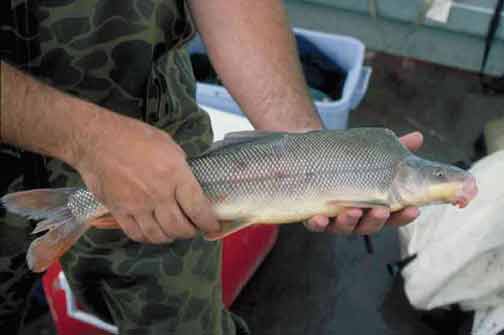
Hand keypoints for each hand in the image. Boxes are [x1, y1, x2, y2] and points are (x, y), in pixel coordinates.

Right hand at [75, 112, 220, 243]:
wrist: (96, 140)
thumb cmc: (134, 136)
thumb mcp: (168, 145)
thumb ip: (181, 168)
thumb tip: (189, 185)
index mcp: (175, 175)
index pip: (198, 208)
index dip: (208, 223)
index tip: (212, 226)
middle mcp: (158, 194)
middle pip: (179, 228)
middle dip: (190, 232)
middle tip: (192, 228)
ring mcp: (137, 205)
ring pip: (159, 235)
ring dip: (170, 236)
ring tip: (173, 230)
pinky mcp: (119, 211)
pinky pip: (137, 234)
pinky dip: (148, 237)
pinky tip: (152, 231)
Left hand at [304, 131, 423, 234]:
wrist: (311, 156)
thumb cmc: (348, 161)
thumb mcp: (371, 154)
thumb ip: (395, 149)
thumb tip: (417, 137)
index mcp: (373, 206)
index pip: (393, 216)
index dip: (403, 216)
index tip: (414, 209)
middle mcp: (355, 217)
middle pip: (369, 226)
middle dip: (376, 220)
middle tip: (382, 210)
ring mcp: (333, 219)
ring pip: (343, 227)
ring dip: (349, 222)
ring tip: (353, 211)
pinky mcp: (312, 216)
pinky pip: (315, 225)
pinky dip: (318, 224)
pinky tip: (319, 218)